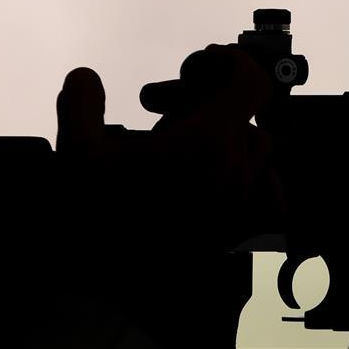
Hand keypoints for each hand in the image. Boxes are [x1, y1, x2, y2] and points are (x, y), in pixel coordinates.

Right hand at [56, 45, 284, 247]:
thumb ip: (80, 103)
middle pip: (242, 113)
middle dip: (200, 98)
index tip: (200, 61)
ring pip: (253, 148)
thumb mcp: (77, 154)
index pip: (252, 82)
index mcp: (209, 143)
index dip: (230, 61)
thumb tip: (84, 76)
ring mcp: (245, 204)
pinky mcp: (243, 232)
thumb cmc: (102, 219)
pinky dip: (251, 176)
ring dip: (219, 133)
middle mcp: (237, 171)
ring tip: (171, 141)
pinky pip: (270, 195)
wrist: (120, 288)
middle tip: (154, 104)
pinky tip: (215, 177)